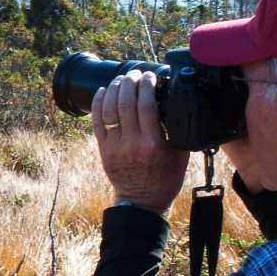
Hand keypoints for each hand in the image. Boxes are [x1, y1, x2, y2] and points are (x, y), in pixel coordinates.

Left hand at [91, 70, 188, 213]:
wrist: (142, 202)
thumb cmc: (165, 178)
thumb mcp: (180, 155)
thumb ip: (177, 130)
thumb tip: (174, 103)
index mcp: (154, 144)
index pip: (147, 106)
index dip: (147, 86)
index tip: (150, 76)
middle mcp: (132, 143)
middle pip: (126, 103)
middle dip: (130, 82)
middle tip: (135, 73)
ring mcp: (115, 146)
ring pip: (110, 109)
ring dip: (114, 89)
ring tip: (121, 79)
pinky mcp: (103, 149)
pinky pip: (97, 121)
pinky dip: (98, 103)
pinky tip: (103, 90)